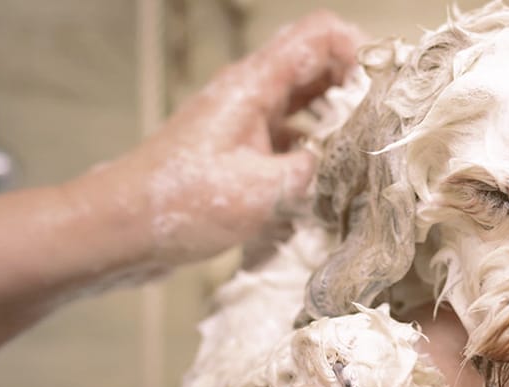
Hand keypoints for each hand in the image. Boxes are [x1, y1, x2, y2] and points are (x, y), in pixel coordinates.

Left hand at [0, 12, 364, 348]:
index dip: (356, 48)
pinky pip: (289, 136)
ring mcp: (246, 122)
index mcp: (254, 86)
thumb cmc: (184, 203)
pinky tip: (329, 177)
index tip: (384, 85)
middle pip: (315, 67)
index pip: (316, 37)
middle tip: (385, 122)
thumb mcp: (259, 191)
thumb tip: (339, 163)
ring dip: (335, 119)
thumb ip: (309, 171)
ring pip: (304, 103)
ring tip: (366, 150)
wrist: (124, 227)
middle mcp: (252, 94)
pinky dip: (313, 147)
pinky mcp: (241, 150)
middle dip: (354, 85)